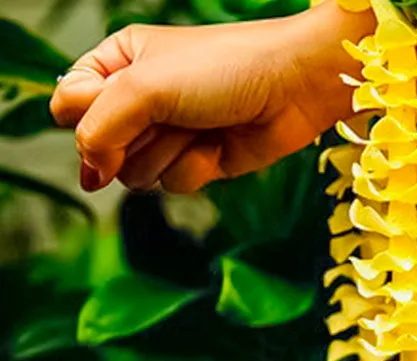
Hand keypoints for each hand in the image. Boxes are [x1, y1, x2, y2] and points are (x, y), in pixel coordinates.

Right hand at [50, 1, 373, 193]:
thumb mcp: (146, 84)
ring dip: (169, 154)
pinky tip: (219, 147)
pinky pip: (174, 185)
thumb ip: (100, 126)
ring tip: (200, 127)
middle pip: (102, 148)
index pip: (69, 105)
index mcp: (118, 64)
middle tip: (171, 117)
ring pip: (137, 174)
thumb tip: (89, 172)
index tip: (117, 112)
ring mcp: (170, 134)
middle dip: (138, 139)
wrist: (291, 88)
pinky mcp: (199, 162)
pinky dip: (196, 169)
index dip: (87, 119)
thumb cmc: (222, 69)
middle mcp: (140, 101)